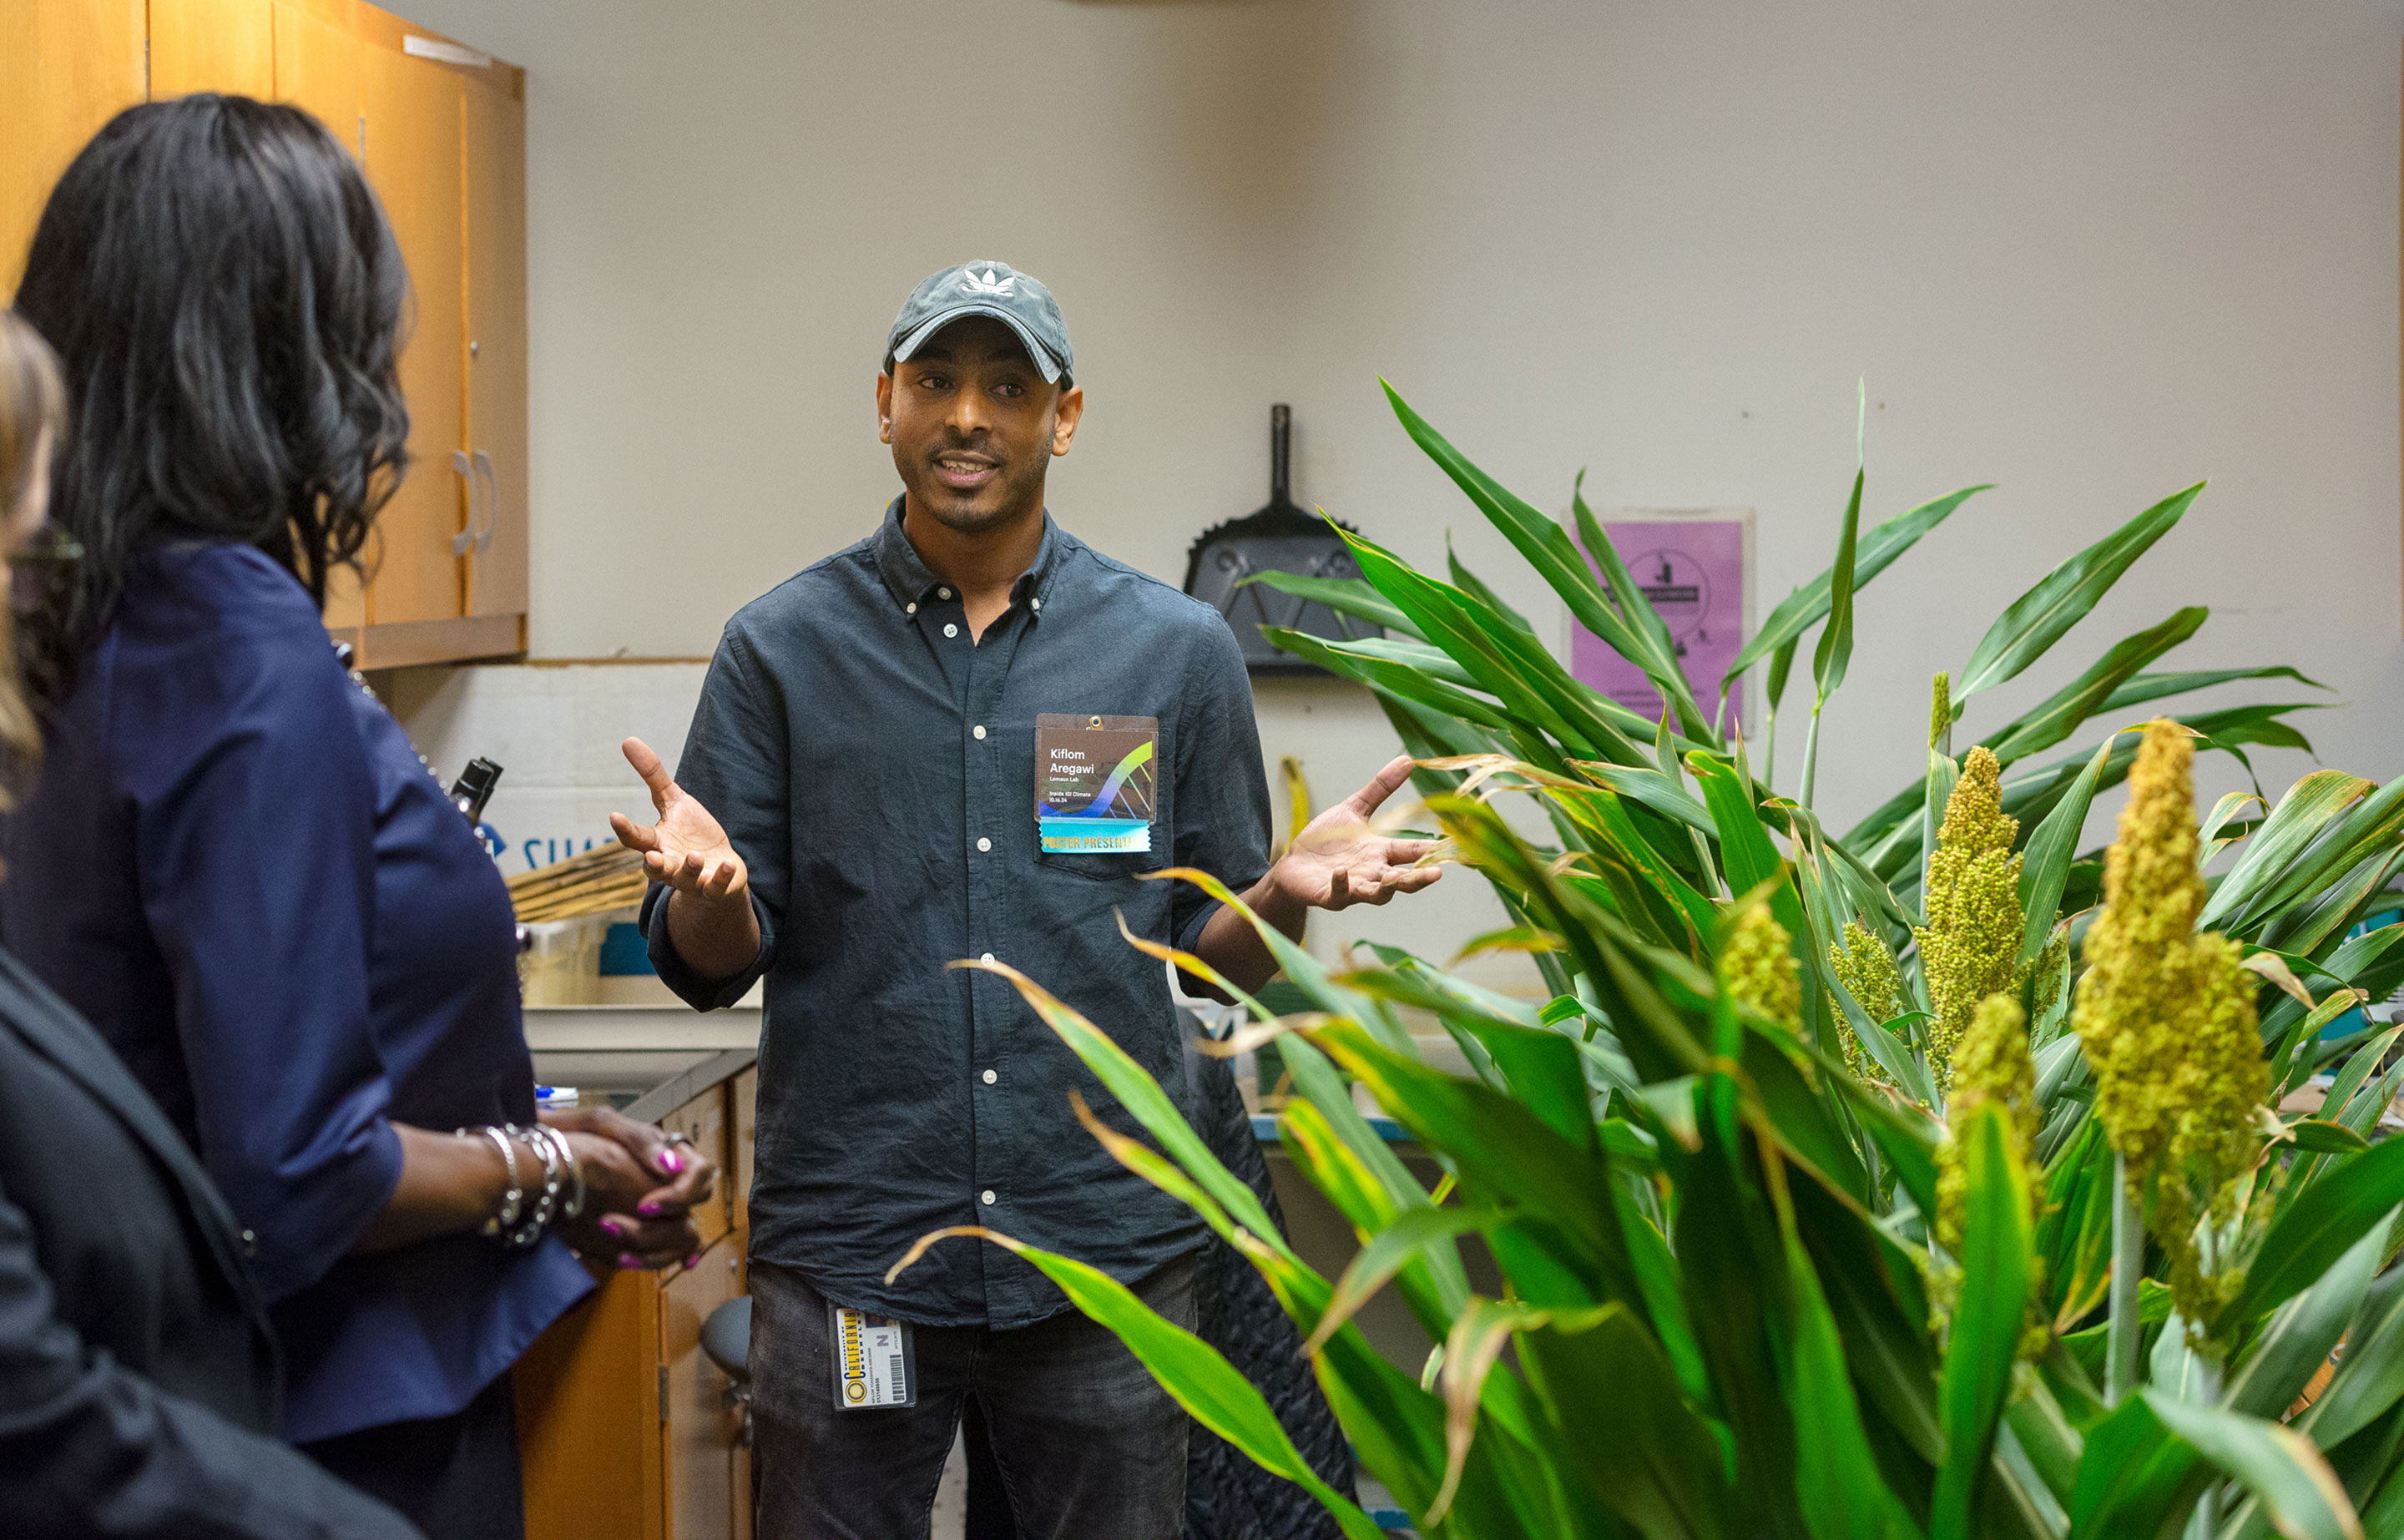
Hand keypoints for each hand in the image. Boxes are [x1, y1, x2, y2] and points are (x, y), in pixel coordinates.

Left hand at [539, 1105, 718, 1269]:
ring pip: (682, 1235)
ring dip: (658, 1248)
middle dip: (667, 1223)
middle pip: (694, 1208)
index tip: (645, 1207)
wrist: (530, 1161)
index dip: (680, 1193)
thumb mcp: (602, 1124)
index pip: (698, 1174)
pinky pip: (661, 1252)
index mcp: (662, 1153)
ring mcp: (653, 1211)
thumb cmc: (567, 1135)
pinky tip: (629, 1263)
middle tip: (627, 1228)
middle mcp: (664, 1183)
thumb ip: (641, 1141)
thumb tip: (672, 1165)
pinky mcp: (633, 1233)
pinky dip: (652, 1260)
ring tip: (622, 1256)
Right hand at [610, 737, 748, 910]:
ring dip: (689, 868)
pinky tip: (727, 864)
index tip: (614, 815)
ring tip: (694, 856)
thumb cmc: (692, 833)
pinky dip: (721, 877)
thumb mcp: (673, 801)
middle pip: (655, 868)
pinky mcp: (715, 887)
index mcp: (657, 843)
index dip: (625, 829)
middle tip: (651, 857)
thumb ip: (653, 776)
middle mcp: (670, 864)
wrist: (720, 866)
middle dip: (653, 864)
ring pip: (686, 879)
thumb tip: (627, 740)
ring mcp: (692, 879)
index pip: (636, 838)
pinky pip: (717, 886)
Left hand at [1267, 755, 1443, 910]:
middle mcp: (1373, 872)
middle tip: (1437, 873)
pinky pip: (1338, 894)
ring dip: (1386, 888)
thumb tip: (1408, 760)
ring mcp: (1353, 886)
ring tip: (1392, 878)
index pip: (1414, 852)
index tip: (1455, 844)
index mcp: (1382, 851)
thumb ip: (1381, 789)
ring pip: (1377, 895)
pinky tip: (1341, 872)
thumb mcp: (1355, 809)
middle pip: (1403, 879)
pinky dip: (1341, 884)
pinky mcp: (1330, 895)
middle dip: (1419, 878)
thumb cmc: (1327, 840)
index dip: (1434, 849)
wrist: (1294, 864)